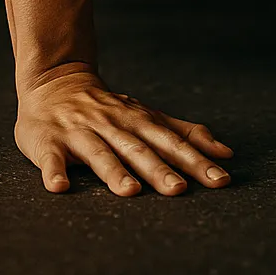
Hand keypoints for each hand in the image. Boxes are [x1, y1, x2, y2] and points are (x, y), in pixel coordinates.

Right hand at [16, 65, 234, 194]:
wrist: (55, 83)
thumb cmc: (110, 110)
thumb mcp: (149, 117)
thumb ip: (185, 135)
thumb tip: (226, 153)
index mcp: (139, 122)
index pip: (172, 143)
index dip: (196, 161)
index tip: (220, 180)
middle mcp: (113, 125)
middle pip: (139, 149)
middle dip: (159, 170)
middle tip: (179, 190)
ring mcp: (80, 133)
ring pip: (100, 153)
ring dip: (114, 172)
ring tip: (129, 191)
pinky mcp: (49, 142)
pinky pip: (51, 159)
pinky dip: (54, 172)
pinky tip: (59, 187)